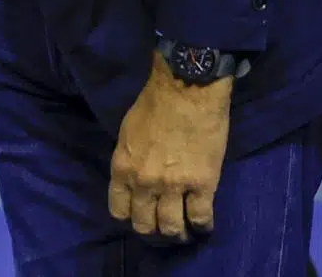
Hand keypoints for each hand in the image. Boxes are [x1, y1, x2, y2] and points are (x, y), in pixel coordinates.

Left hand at [109, 51, 232, 241]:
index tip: (140, 214)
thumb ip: (129, 160)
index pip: (119, 210)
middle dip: (153, 228)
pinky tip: (202, 223)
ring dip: (177, 232)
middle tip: (163, 223)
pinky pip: (200, 218)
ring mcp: (173, 186)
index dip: (130, 216)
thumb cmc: (154, 104)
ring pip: (171, 228)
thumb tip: (134, 177)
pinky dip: (201, 226)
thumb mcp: (127, 133)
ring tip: (183, 229)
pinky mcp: (202, 185)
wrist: (186, 89)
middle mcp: (143, 182)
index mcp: (122, 168)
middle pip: (144, 225)